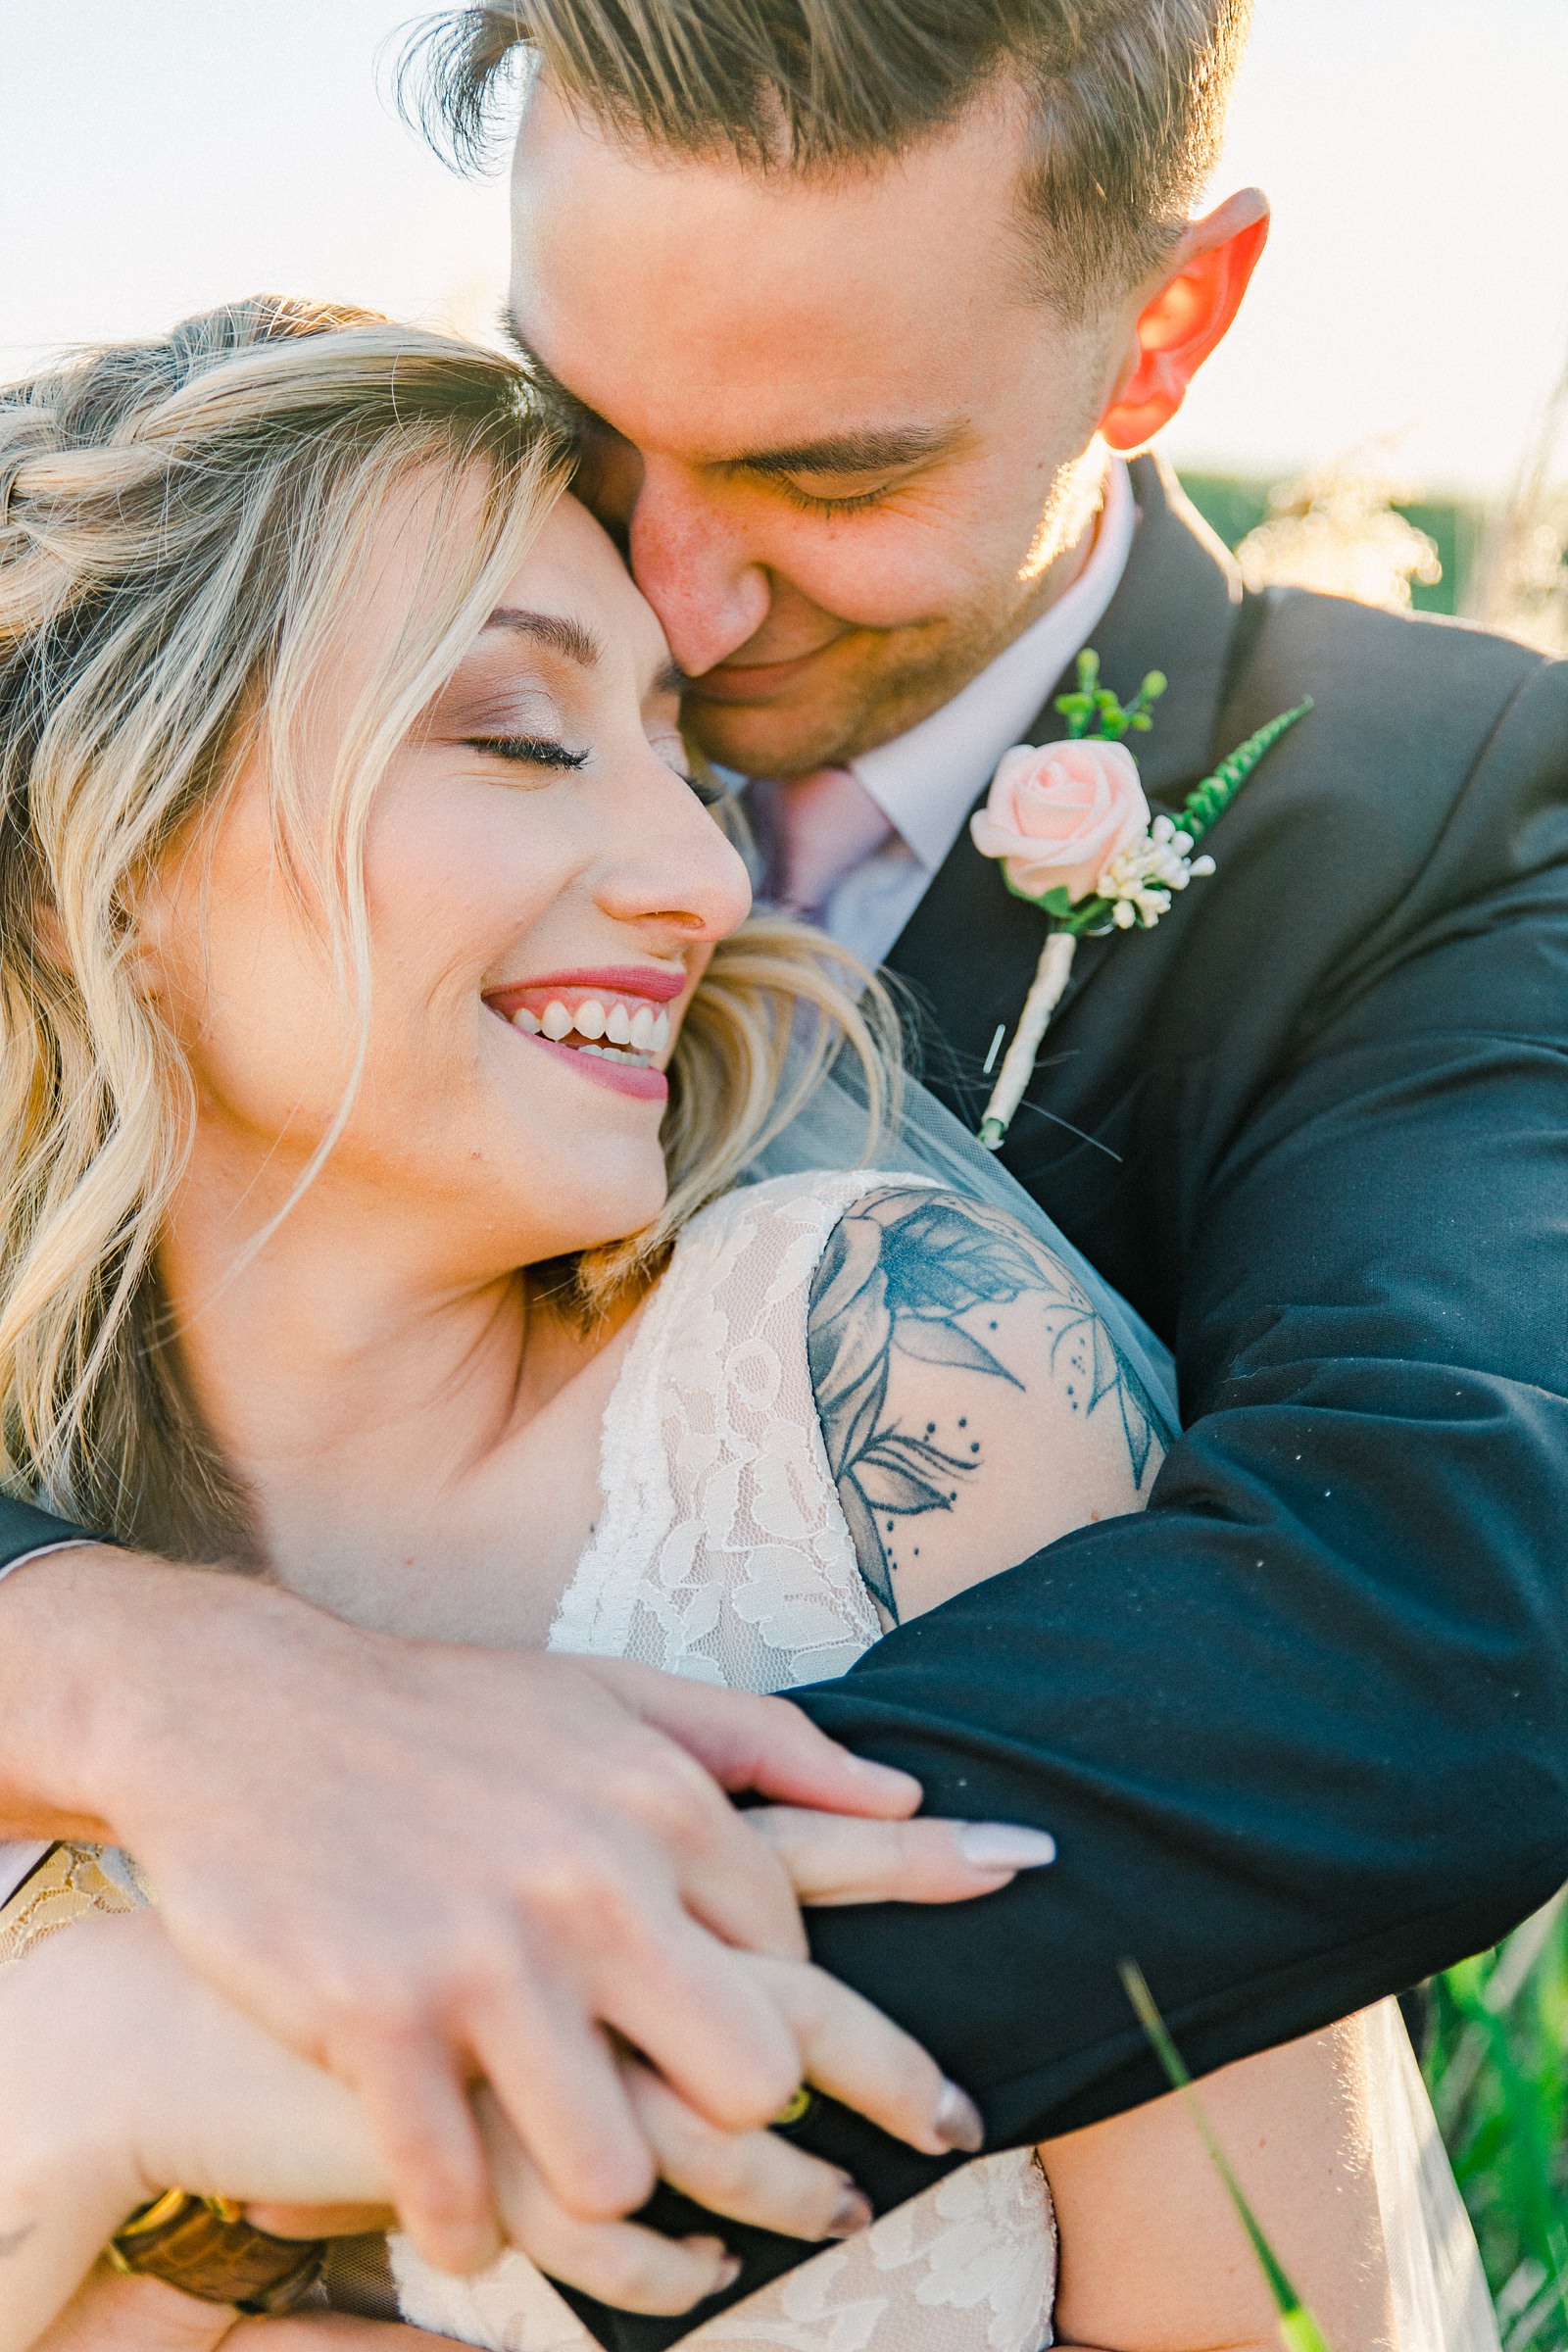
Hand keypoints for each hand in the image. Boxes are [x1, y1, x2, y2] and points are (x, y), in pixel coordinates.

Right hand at [0, 1555, 983, 2280]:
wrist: (239, 1708)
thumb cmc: (444, 1710)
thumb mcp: (613, 1694)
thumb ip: (766, 1742)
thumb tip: (910, 1796)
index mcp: (663, 1801)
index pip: (797, 1958)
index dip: (778, 2004)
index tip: (733, 2026)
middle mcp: (596, 1881)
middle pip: (751, 2078)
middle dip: (730, 2121)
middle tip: (679, 2116)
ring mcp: (485, 1957)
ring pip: (617, 2169)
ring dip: (595, 2187)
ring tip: (561, 2170)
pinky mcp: (378, 2021)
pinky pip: (460, 2196)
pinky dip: (467, 2230)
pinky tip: (459, 2224)